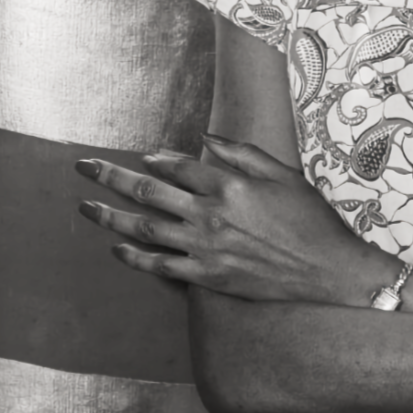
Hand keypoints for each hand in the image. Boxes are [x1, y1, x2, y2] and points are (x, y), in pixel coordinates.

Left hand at [75, 135, 379, 303]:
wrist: (328, 271)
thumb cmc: (310, 219)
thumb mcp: (282, 174)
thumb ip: (241, 152)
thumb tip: (205, 136)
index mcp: (229, 184)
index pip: (176, 166)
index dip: (155, 159)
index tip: (141, 156)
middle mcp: (211, 214)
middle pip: (147, 191)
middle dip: (110, 176)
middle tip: (83, 167)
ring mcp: (206, 247)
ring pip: (145, 228)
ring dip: (110, 216)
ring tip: (84, 207)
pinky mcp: (208, 276)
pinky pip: (161, 266)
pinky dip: (135, 256)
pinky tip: (117, 248)